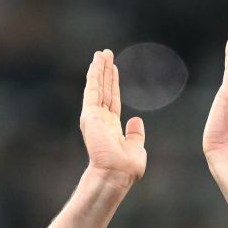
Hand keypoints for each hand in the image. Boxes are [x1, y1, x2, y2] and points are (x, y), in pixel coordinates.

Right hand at [79, 49, 146, 186]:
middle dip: (105, 72)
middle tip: (105, 54)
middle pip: (104, 90)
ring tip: (100, 53)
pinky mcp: (90, 115)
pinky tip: (95, 64)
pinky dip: (94, 76)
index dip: (113, 84)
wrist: (116, 174)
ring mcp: (94, 117)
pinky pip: (92, 91)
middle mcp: (101, 120)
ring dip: (99, 69)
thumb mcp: (137, 147)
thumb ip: (136, 134)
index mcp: (111, 127)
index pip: (112, 100)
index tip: (113, 69)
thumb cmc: (126, 167)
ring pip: (97, 87)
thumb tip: (136, 120)